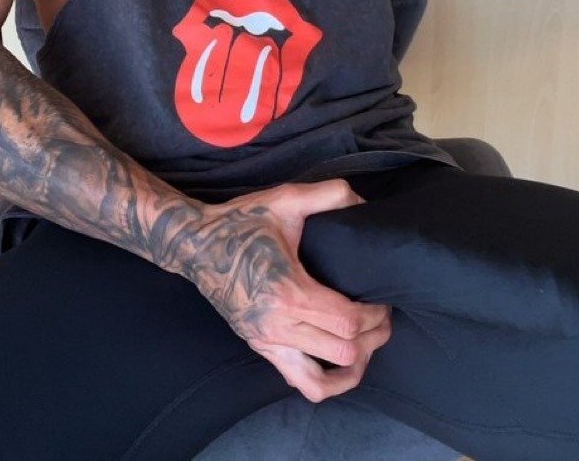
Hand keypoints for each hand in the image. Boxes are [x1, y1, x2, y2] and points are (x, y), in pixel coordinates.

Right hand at [182, 179, 392, 402]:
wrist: (196, 244)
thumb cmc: (242, 222)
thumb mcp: (286, 199)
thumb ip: (328, 194)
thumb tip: (361, 201)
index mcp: (288, 292)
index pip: (347, 321)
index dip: (375, 314)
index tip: (383, 298)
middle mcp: (278, 326)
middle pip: (343, 352)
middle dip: (372, 337)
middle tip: (381, 315)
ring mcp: (267, 342)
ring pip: (322, 381)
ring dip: (353, 367)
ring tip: (366, 344)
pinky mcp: (260, 348)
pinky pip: (299, 383)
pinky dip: (327, 383)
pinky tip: (340, 364)